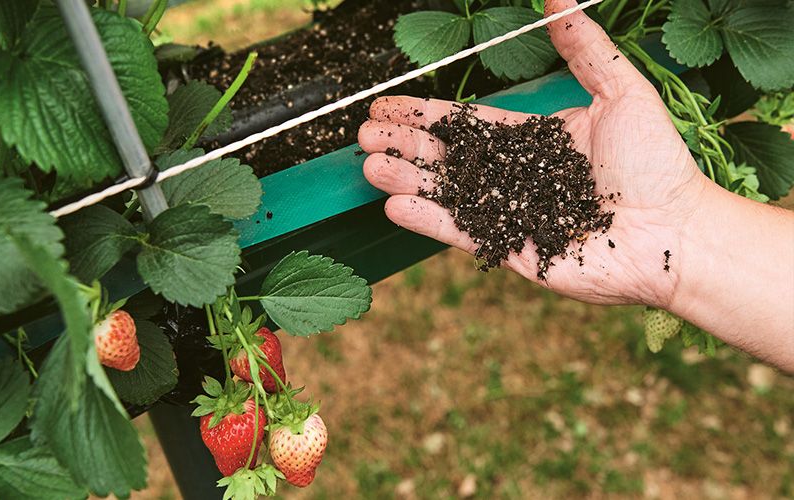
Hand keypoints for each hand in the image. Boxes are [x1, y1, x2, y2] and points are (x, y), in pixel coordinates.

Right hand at [358, 0, 707, 307]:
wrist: (676, 233)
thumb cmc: (657, 164)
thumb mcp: (621, 91)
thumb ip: (584, 48)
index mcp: (532, 143)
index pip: (466, 126)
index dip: (426, 116)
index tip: (388, 106)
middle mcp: (514, 180)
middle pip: (447, 158)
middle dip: (404, 145)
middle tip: (363, 134)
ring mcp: (509, 217)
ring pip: (446, 194)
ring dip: (405, 178)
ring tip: (368, 164)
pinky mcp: (511, 251)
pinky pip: (462, 233)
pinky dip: (427, 220)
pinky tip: (394, 204)